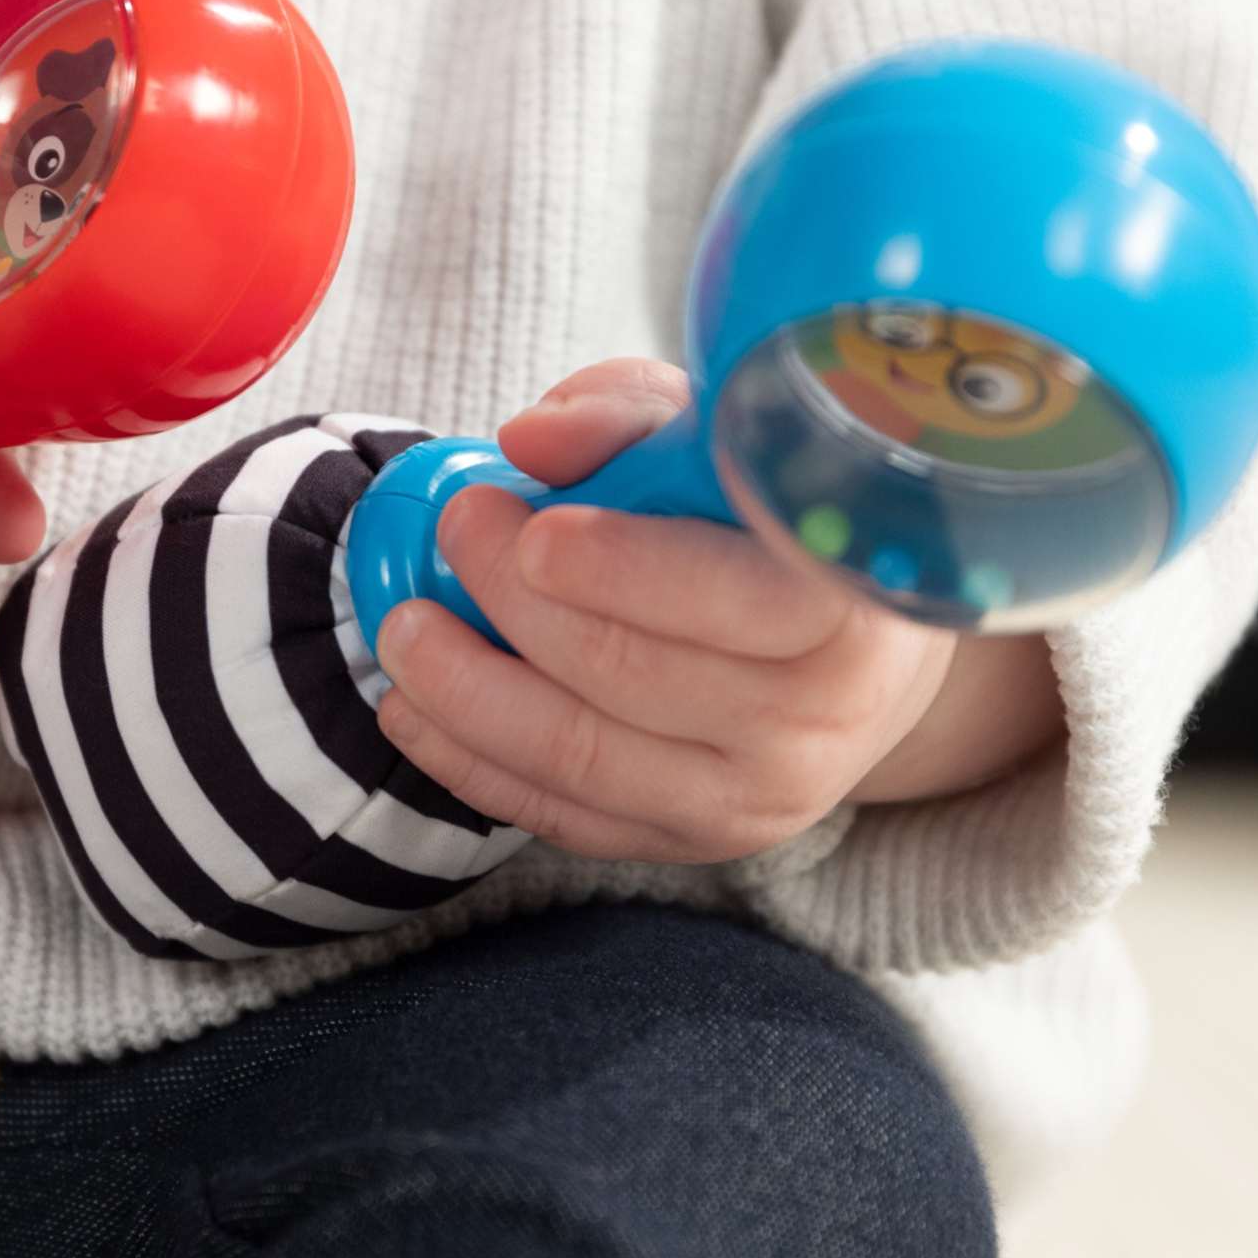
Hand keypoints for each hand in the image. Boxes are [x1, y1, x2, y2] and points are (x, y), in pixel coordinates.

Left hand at [372, 359, 1045, 863]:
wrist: (855, 656)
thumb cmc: (768, 522)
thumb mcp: (717, 440)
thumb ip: (626, 415)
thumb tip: (531, 438)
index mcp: (848, 603)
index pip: (729, 594)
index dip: (615, 564)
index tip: (524, 521)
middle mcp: (818, 719)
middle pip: (630, 673)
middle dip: (513, 602)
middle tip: (453, 531)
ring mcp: (755, 797)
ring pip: (579, 755)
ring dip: (465, 693)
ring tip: (402, 630)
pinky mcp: (696, 842)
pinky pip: (561, 814)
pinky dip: (468, 761)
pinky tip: (412, 708)